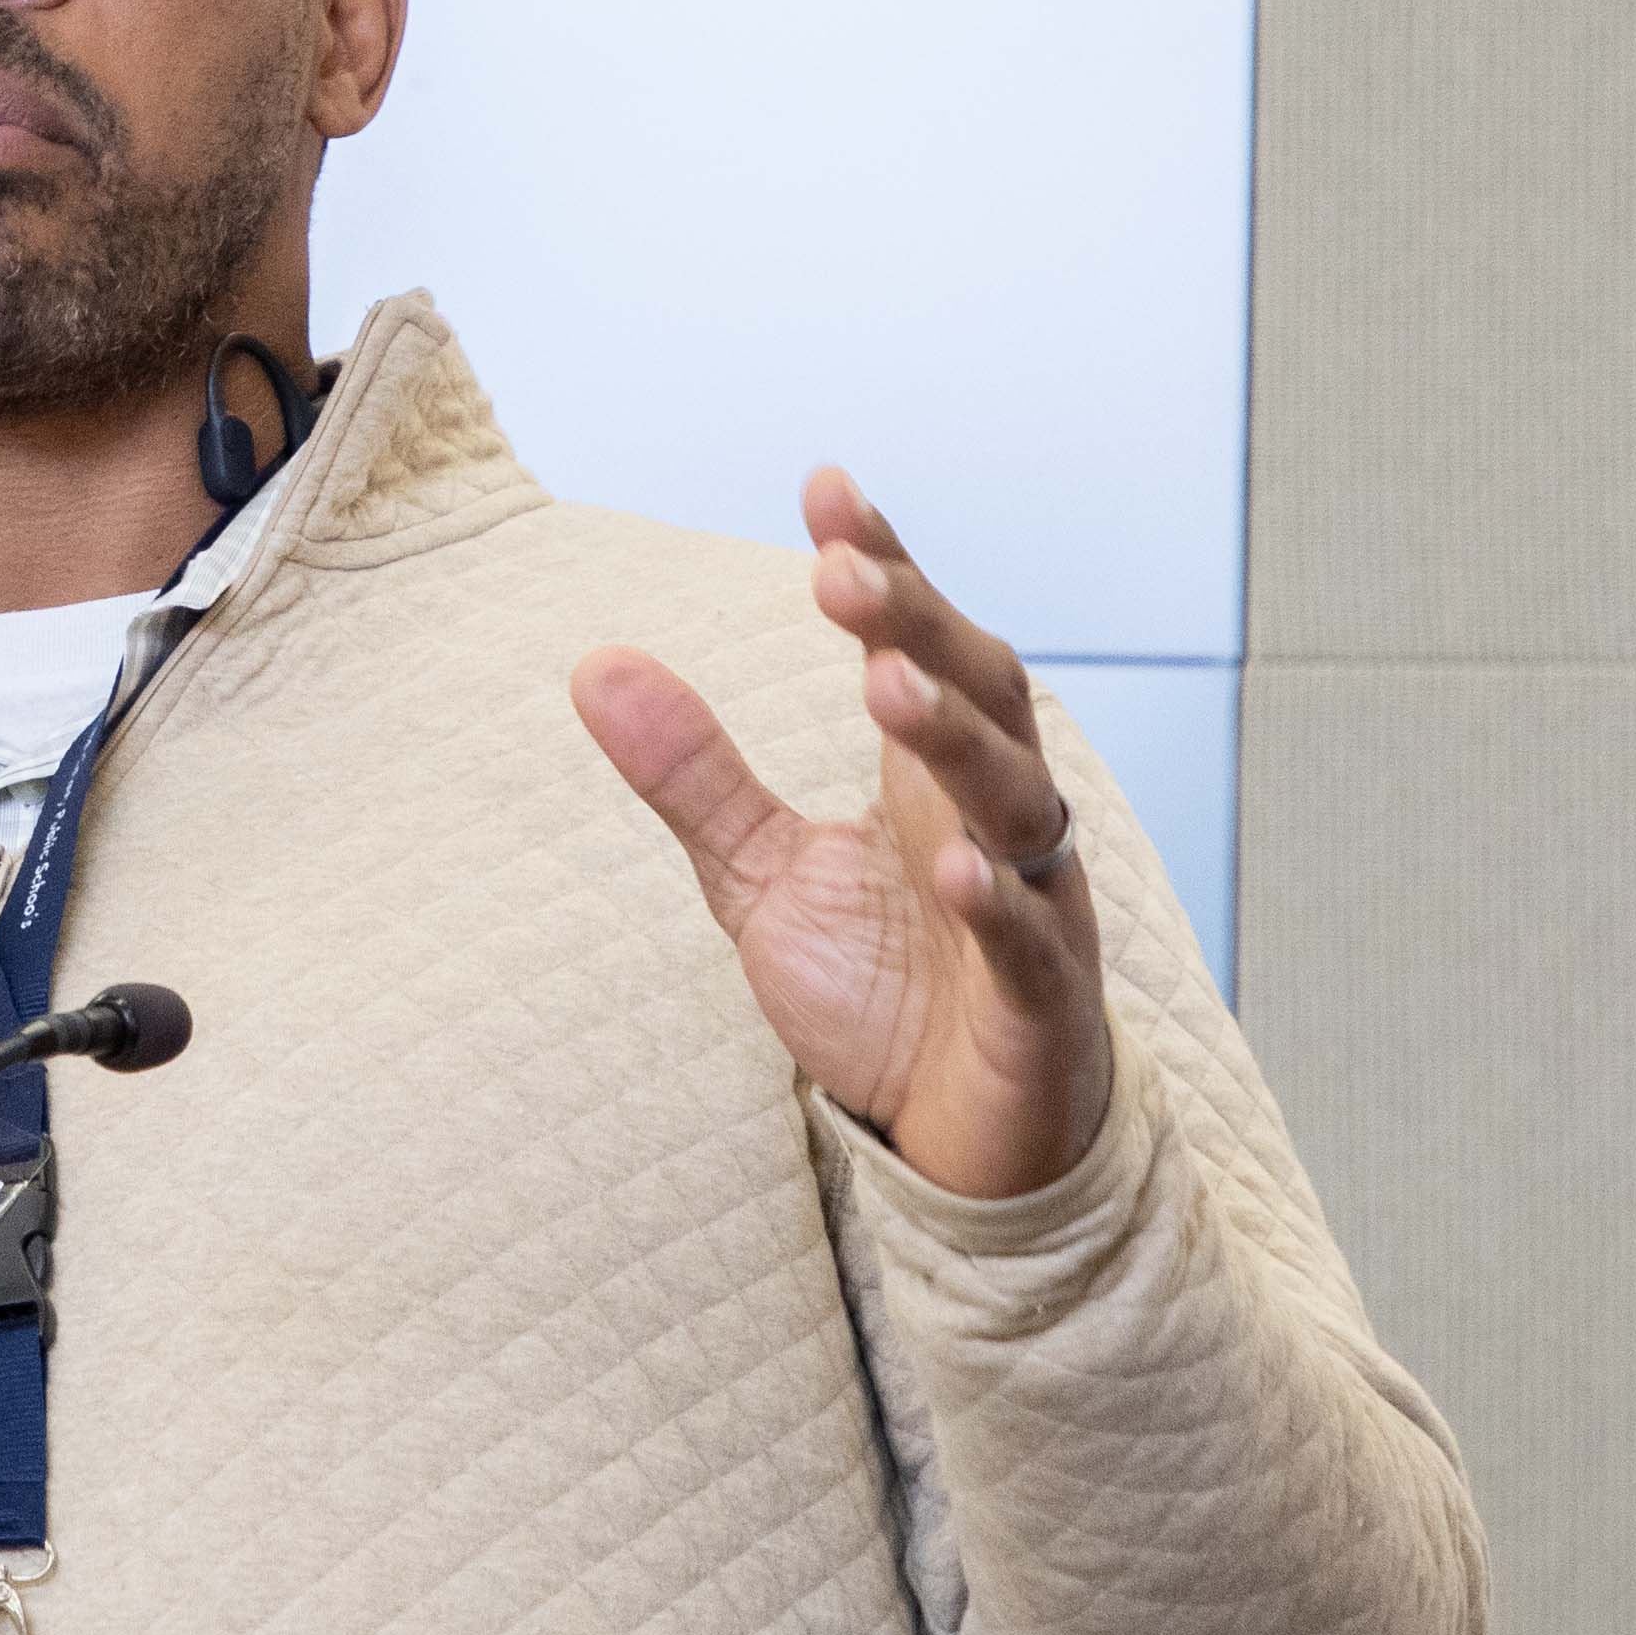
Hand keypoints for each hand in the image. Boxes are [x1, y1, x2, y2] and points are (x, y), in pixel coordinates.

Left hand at [571, 470, 1108, 1203]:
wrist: (958, 1144)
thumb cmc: (882, 994)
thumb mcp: (761, 876)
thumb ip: (693, 773)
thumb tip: (594, 662)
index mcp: (933, 778)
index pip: (921, 646)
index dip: (885, 568)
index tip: (825, 489)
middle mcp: (995, 821)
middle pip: (983, 695)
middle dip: (918, 627)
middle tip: (840, 571)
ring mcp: (1029, 908)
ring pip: (1015, 803)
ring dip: (957, 740)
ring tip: (884, 685)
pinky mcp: (1041, 1008)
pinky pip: (1028, 946)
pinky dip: (998, 907)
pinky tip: (955, 874)